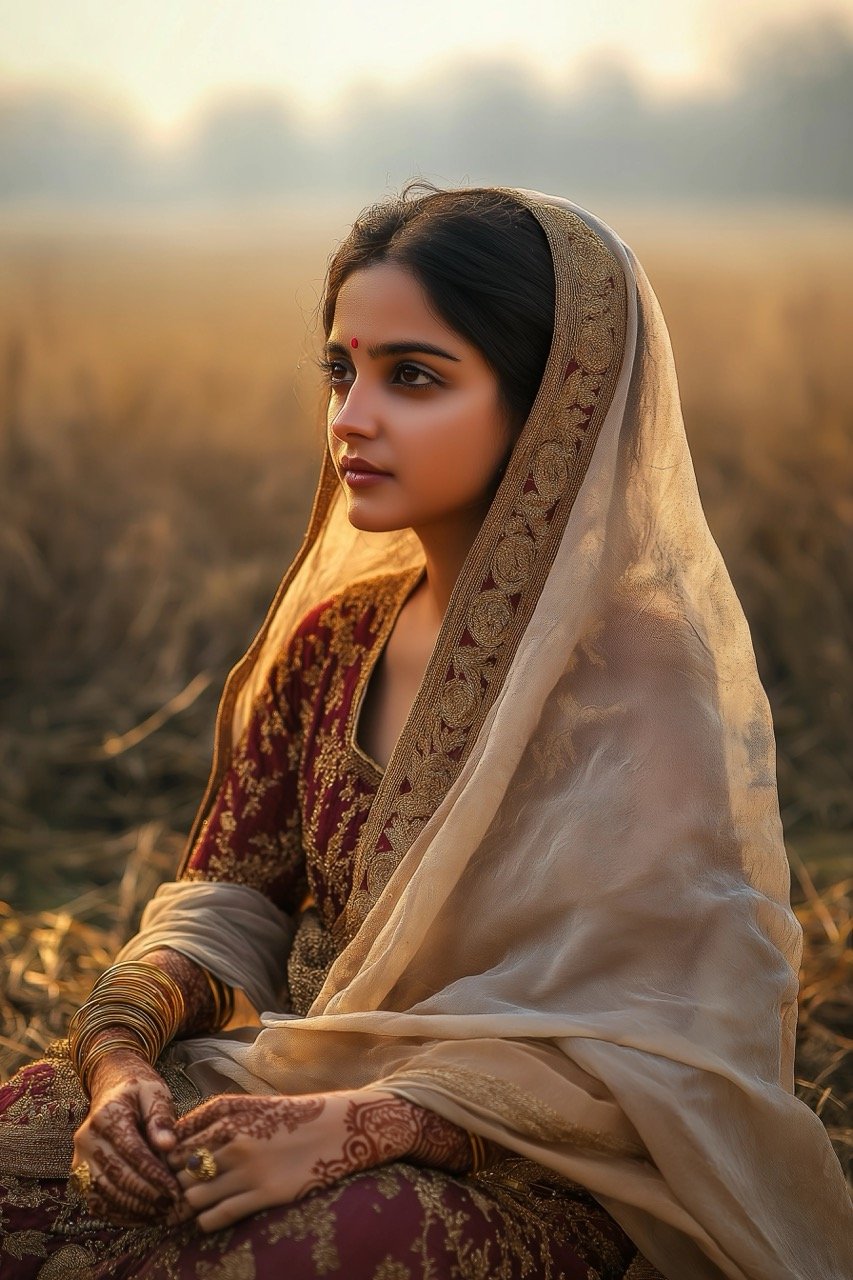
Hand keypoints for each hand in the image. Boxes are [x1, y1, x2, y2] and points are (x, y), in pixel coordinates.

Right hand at [72, 1049, 189, 1224]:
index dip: (154, 1173)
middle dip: (146, 1195)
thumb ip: (161, 1118)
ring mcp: (79, 1159)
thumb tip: (168, 1145)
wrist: (112, 1090)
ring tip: (162, 1214)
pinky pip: (97, 1202)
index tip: (175, 1189)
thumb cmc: (139, 1092)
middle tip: (172, 1207)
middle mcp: (86, 1139)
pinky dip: (120, 1214)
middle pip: (116, 1176)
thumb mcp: (155, 1093)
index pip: (131, 1151)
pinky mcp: (80, 1176)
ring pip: (104, 1193)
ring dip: (133, 1208)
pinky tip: (144, 1217)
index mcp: (105, 1116)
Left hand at [171, 1089, 469, 1231]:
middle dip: (173, 1185)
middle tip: (175, 1196)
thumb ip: (213, 1120)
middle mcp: (232, 1137)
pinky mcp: (264, 1193)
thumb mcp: (250, 1106)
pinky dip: (206, 1221)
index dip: (166, 1160)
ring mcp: (248, 1167)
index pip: (174, 1141)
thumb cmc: (291, 1117)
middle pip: (180, 1171)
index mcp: (225, 1112)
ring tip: (195, 1208)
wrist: (338, 1128)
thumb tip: (175, 1142)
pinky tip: (213, 1217)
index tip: (168, 1170)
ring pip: (193, 1196)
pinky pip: (216, 1216)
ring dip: (188, 1205)